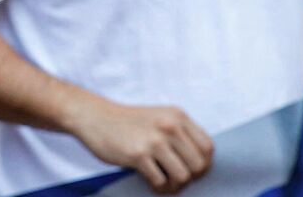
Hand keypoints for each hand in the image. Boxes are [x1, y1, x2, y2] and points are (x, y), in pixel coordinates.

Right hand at [68, 99, 212, 193]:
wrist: (94, 116)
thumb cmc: (127, 121)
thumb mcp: (159, 117)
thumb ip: (180, 134)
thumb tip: (200, 165)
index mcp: (177, 116)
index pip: (208, 147)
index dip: (203, 163)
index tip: (191, 169)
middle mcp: (169, 126)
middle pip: (198, 165)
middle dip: (189, 177)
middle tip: (174, 177)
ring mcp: (154, 140)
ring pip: (183, 176)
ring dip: (174, 185)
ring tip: (163, 181)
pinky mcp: (138, 155)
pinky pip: (160, 181)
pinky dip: (157, 186)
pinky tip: (150, 180)